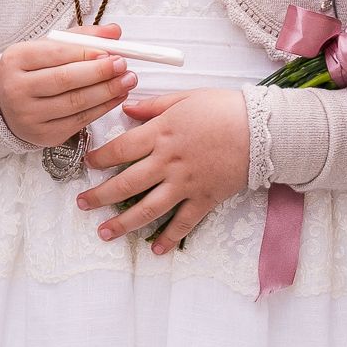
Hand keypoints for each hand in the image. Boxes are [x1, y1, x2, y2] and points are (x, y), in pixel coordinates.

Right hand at [0, 28, 137, 148]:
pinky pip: (79, 121)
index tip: (111, 51)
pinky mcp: (44, 135)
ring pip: (75, 103)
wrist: (5, 106)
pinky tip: (116, 97)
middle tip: (123, 66)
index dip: (86, 53)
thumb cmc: (31, 72)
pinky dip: (102, 108)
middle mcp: (17, 89)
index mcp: (16, 59)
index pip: (55, 54)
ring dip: (107, 92)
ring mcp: (29, 115)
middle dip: (100, 72)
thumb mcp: (47, 48)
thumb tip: (114, 32)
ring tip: (127, 81)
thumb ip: (80, 38)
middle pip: (66, 80)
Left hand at [78, 88, 252, 250]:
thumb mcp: (185, 97)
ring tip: (105, 233)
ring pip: (148, 209)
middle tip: (83, 205)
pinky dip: (169, 238)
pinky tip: (155, 249)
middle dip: (101, 196)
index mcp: (161, 134)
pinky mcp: (205, 198)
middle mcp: (168, 162)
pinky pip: (183, 223)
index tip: (87, 165)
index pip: (121, 149)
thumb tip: (126, 108)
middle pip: (126, 183)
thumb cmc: (224, 108)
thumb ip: (153, 106)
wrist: (262, 130)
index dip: (100, 158)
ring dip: (124, 223)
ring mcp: (185, 184)